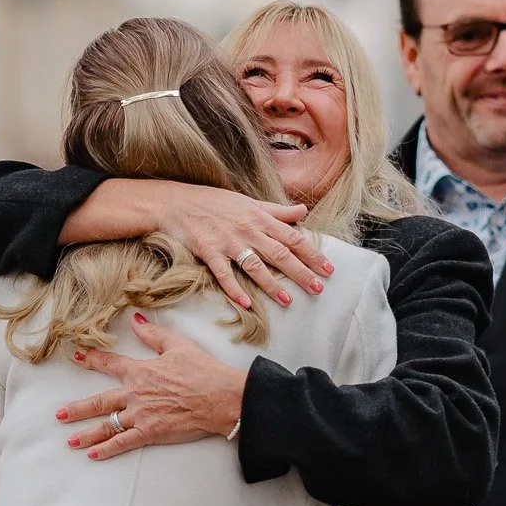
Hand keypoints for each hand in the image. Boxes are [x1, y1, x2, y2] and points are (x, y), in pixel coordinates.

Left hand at [57, 314, 246, 458]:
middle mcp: (135, 394)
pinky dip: (107, 449)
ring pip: (107, 425)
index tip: (77, 358)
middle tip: (60, 414)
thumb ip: (153, 335)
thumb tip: (136, 320)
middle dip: (78, 408)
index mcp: (141, 371)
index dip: (92, 360)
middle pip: (100, 401)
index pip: (110, 364)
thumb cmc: (203, 371)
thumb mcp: (178, 346)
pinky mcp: (150, 432)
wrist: (219, 397)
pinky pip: (123, 442)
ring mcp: (141, 415)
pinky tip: (93, 454)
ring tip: (69, 440)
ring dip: (86, 433)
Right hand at [128, 180, 328, 308]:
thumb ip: (277, 210)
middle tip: (318, 289)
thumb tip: (303, 210)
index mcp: (260, 218)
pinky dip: (234, 288)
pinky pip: (223, 273)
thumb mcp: (249, 202)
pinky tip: (245, 304)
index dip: (312, 254)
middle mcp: (248, 230)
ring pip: (255, 265)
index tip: (328, 269)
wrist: (177, 202)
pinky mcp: (209, 252)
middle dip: (300, 272)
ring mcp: (228, 241)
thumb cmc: (214, 202)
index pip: (293, 238)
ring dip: (272, 284)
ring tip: (288, 301)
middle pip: (280, 253)